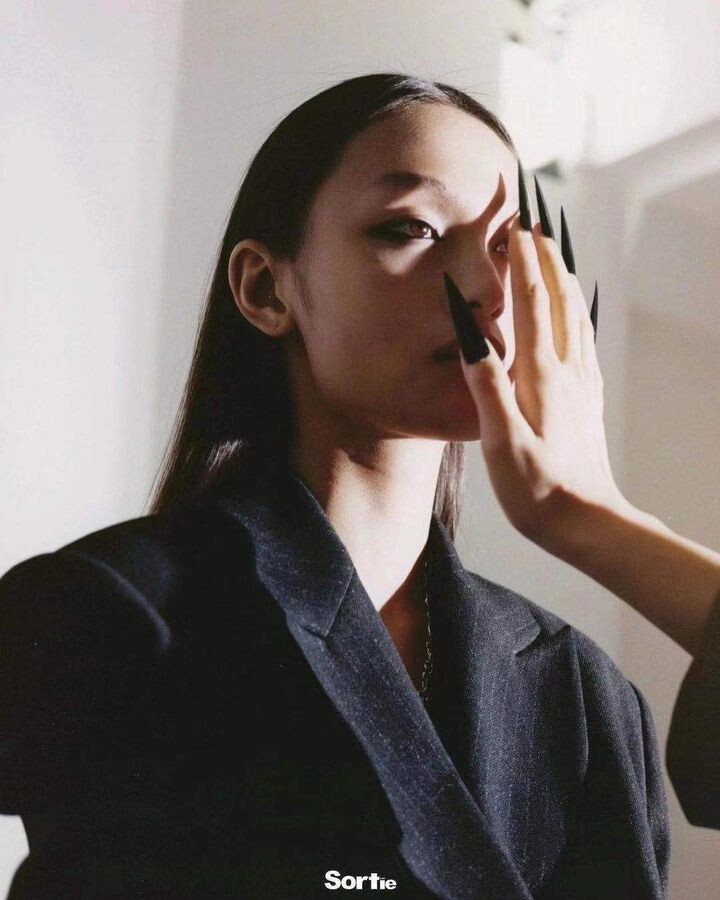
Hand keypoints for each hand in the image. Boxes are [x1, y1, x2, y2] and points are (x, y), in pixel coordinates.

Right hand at [445, 167, 628, 552]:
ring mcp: (582, 384)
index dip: (522, 264)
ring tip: (553, 253)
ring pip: (575, 316)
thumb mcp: (502, 442)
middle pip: (558, 300)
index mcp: (541, 376)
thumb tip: (470, 337)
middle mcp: (567, 371)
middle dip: (544, 259)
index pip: (531, 305)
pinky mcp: (587, 399)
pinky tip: (575, 312)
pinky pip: (584, 340)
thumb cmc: (538, 490)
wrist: (588, 521)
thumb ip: (487, 386)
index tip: (516, 227)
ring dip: (562, 279)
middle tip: (534, 225)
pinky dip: (577, 312)